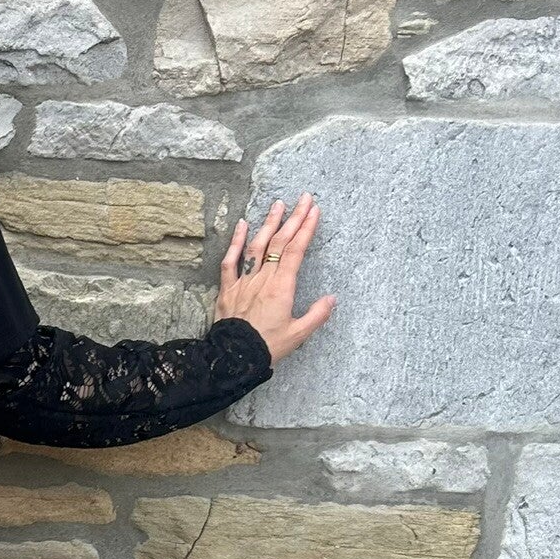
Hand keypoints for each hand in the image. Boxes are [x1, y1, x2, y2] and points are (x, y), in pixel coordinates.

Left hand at [215, 193, 335, 364]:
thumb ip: (317, 315)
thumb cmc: (266, 348)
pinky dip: (236, 242)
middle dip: (293, 218)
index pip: (295, 251)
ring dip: (269, 223)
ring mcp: (243, 282)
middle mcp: (262, 279)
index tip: (314, 211)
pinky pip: (230, 261)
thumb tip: (332, 299)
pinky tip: (243, 225)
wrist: (233, 359)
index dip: (305, 229)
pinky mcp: (228, 289)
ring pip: (256, 246)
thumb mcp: (298, 335)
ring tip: (278, 205)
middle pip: (279, 242)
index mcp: (281, 288)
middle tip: (303, 198)